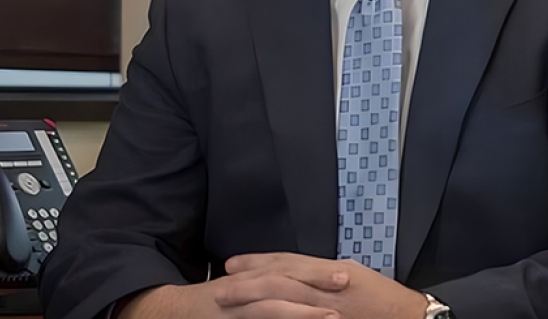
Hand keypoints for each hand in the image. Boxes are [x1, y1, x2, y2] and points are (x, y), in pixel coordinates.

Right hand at [114, 271, 345, 318]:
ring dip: (303, 307)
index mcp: (250, 276)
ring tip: (332, 315)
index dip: (317, 269)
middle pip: (285, 276)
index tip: (346, 271)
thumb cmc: (210, 307)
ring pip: (271, 301)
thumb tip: (300, 292)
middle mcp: (243, 285)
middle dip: (316, 278)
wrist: (165, 312)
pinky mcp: (226, 318)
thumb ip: (266, 293)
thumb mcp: (240, 292)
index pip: (288, 267)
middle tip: (348, 279)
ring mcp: (233, 304)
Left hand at [220, 252, 427, 318]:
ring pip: (284, 292)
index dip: (260, 261)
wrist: (408, 317)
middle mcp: (327, 283)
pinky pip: (297, 314)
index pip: (288, 262)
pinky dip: (277, 311)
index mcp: (332, 271)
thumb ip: (326, 279)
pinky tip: (258, 315)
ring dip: (254, 294)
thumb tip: (304, 280)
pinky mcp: (329, 317)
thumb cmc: (383, 302)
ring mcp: (327, 303)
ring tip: (227, 296)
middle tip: (221, 279)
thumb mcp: (354, 281)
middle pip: (280, 275)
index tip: (235, 263)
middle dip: (249, 276)